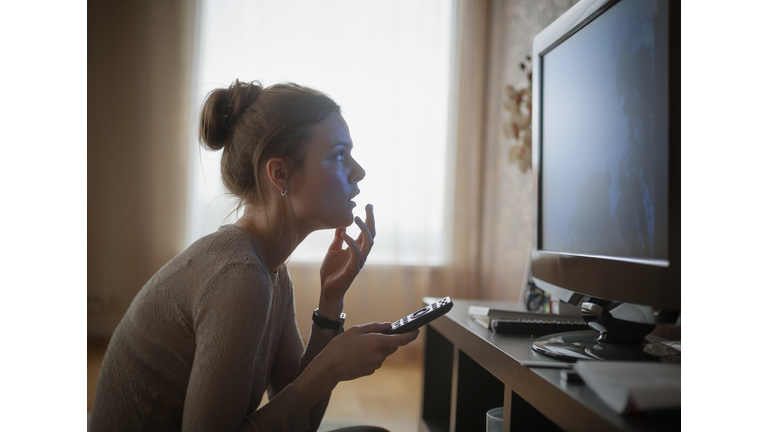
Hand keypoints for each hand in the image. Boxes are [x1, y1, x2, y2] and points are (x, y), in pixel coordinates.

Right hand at [293, 322, 418, 407]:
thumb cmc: (340, 346)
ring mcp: (375, 364)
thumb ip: (375, 327)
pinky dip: (370, 356)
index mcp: (377, 342)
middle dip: (387, 340)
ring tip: (358, 346)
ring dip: (376, 348)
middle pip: (391, 346)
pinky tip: (357, 355)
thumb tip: (389, 326)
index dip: (411, 334)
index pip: (402, 339)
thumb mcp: (356, 330)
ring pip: (382, 353)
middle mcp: (380, 355)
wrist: (329, 367)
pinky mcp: (370, 371)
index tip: (417, 330)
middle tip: (372, 335)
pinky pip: (375, 360)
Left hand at [318, 204, 375, 315]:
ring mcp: (358, 261)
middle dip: (371, 219)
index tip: (368, 204)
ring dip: (364, 229)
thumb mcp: (333, 249)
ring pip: (368, 243)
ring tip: (357, 217)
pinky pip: (355, 253)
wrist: (327, 289)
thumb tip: (342, 225)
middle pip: (371, 234)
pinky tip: (344, 234)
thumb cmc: (331, 271)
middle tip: (369, 206)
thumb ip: (339, 238)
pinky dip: (351, 242)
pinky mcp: (353, 269)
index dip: (368, 218)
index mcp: (357, 248)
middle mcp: (361, 253)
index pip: (366, 231)